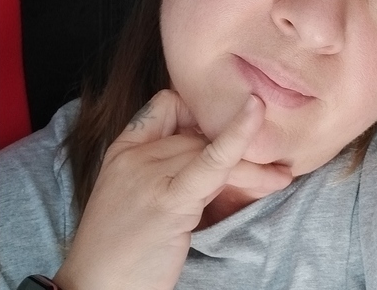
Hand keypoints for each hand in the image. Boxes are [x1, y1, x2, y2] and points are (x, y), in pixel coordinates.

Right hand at [54, 90, 291, 289]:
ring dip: (252, 164)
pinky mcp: (169, 199)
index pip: (167, 104)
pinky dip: (237, 139)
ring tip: (280, 175)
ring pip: (212, 149)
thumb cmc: (123, 246)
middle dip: (237, 148)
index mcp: (124, 149)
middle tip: (273, 165)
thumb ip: (167, 165)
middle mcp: (135, 155)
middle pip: (199, 133)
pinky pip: (212, 160)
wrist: (96, 289)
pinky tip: (256, 115)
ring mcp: (148, 174)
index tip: (217, 133)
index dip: (197, 112)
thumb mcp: (138, 194)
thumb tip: (215, 147)